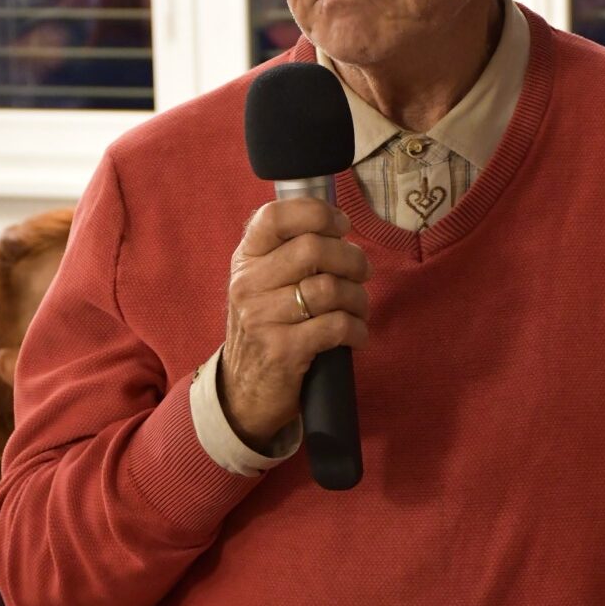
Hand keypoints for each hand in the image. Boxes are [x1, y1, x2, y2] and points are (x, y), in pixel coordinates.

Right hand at [221, 197, 370, 447]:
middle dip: (352, 259)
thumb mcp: (263, 284)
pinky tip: (356, 335)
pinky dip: (357, 329)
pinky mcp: (282, 351)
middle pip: (313, 248)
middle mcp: (248, 285)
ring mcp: (262, 318)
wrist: (243, 391)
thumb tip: (338, 225)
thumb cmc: (267, 328)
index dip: (317, 213)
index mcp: (245, 260)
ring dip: (358, 298)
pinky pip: (336, 326)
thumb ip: (289, 252)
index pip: (275, 216)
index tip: (341, 226)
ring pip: (330, 288)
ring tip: (358, 308)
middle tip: (361, 273)